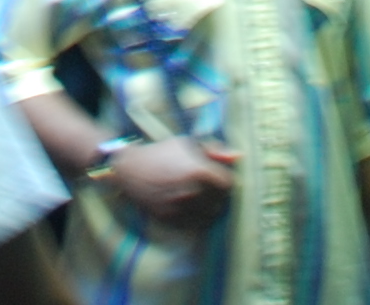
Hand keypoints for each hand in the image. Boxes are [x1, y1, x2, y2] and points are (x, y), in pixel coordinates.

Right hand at [99, 138, 234, 232]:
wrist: (130, 170)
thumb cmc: (162, 152)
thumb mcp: (188, 144)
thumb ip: (215, 150)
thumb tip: (239, 157)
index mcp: (200, 171)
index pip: (229, 184)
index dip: (226, 181)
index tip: (219, 178)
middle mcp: (193, 192)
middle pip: (221, 201)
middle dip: (218, 195)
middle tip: (209, 189)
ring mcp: (181, 208)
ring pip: (209, 216)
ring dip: (209, 208)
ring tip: (201, 199)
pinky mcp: (171, 219)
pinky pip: (194, 225)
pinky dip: (196, 218)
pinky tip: (190, 208)